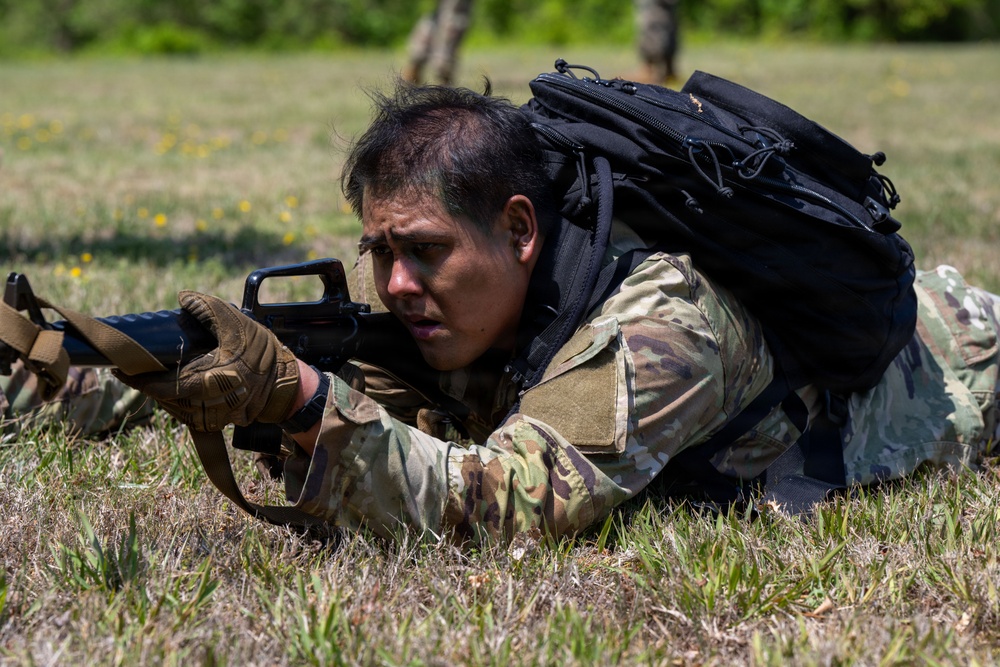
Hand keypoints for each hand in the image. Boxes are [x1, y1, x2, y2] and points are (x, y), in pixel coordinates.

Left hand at [114, 290, 298, 430]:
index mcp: (212, 379)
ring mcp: (212, 416)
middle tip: (129, 369)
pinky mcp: (216, 421)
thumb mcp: (238, 324)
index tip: (120, 370)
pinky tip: (170, 388)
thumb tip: (183, 297)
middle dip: (146, 384)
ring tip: (147, 377)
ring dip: (159, 394)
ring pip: (173, 409)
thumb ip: (209, 308)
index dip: (140, 380)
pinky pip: (186, 415)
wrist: (285, 385)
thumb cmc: (261, 353)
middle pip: (165, 399)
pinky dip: (174, 402)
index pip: (165, 386)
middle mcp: (210, 404)